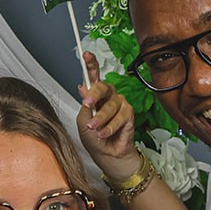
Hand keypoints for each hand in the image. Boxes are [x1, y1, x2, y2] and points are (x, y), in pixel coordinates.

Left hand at [76, 53, 140, 178]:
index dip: (90, 64)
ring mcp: (118, 104)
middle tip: (88, 103)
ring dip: (101, 119)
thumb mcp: (83, 120)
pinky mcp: (129, 113)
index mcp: (94, 95)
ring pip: (110, 105)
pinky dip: (110, 126)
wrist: (106, 155)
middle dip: (94, 94)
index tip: (86, 54)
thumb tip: (82, 86)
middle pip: (102, 86)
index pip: (93, 76)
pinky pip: (120, 116)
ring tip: (95, 129)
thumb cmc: (93, 138)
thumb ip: (84, 103)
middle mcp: (107, 97)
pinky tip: (104, 132)